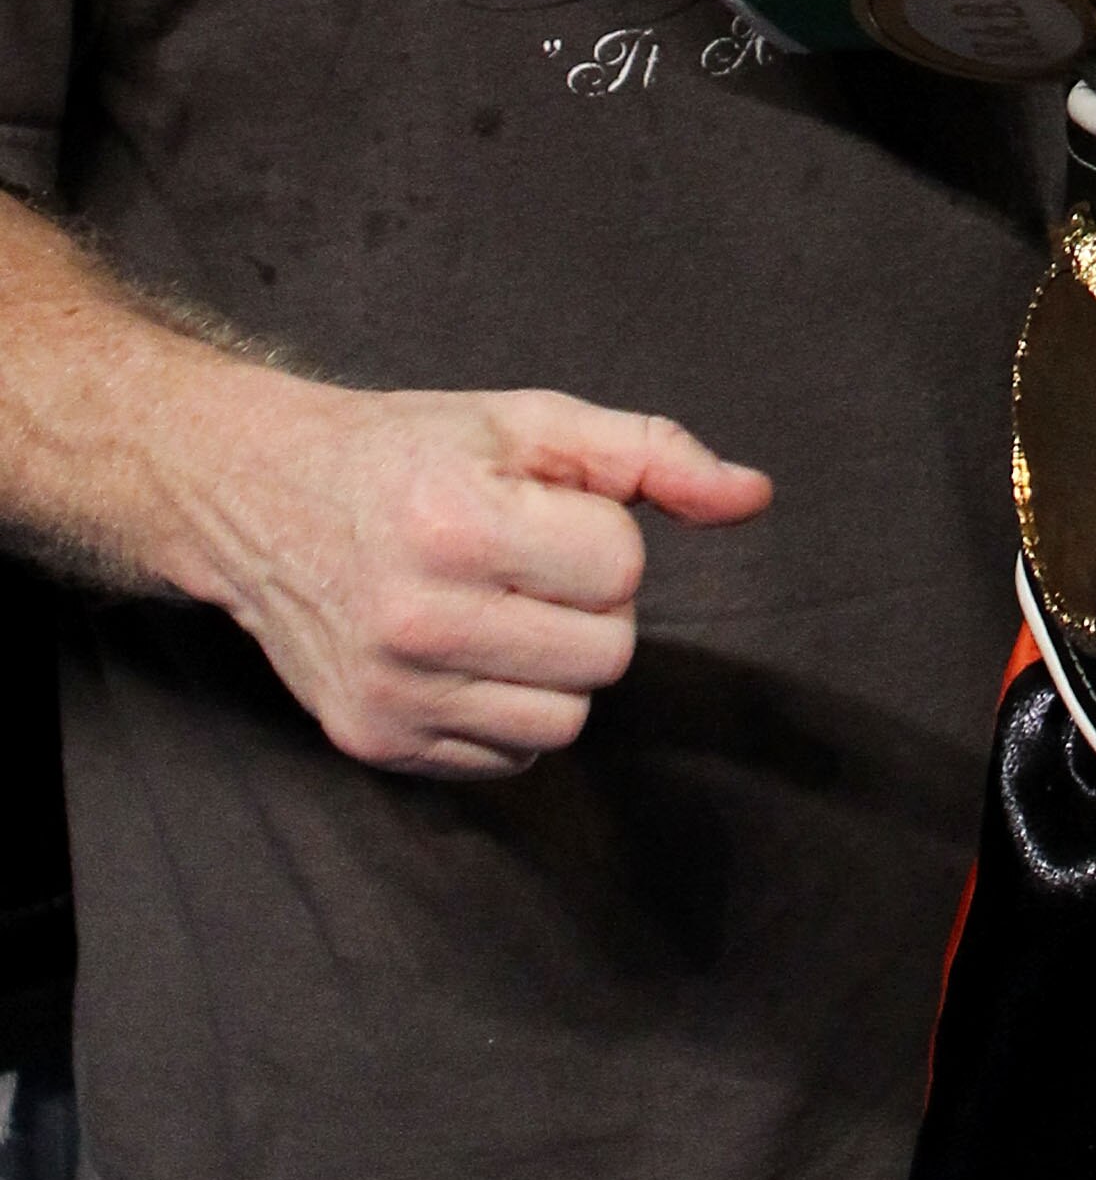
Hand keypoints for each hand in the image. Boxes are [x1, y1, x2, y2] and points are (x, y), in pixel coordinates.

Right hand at [197, 371, 772, 776]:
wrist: (258, 497)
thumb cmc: (408, 453)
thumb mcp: (530, 423)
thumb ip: (651, 456)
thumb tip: (753, 496)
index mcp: (457, 525)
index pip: (621, 569)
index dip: (601, 536)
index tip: (544, 514)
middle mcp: (416, 619)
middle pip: (606, 655)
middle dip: (591, 606)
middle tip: (528, 565)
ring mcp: (390, 693)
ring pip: (567, 718)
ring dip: (558, 667)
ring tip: (502, 610)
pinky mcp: (374, 741)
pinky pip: (510, 756)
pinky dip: (510, 711)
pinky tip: (468, 653)